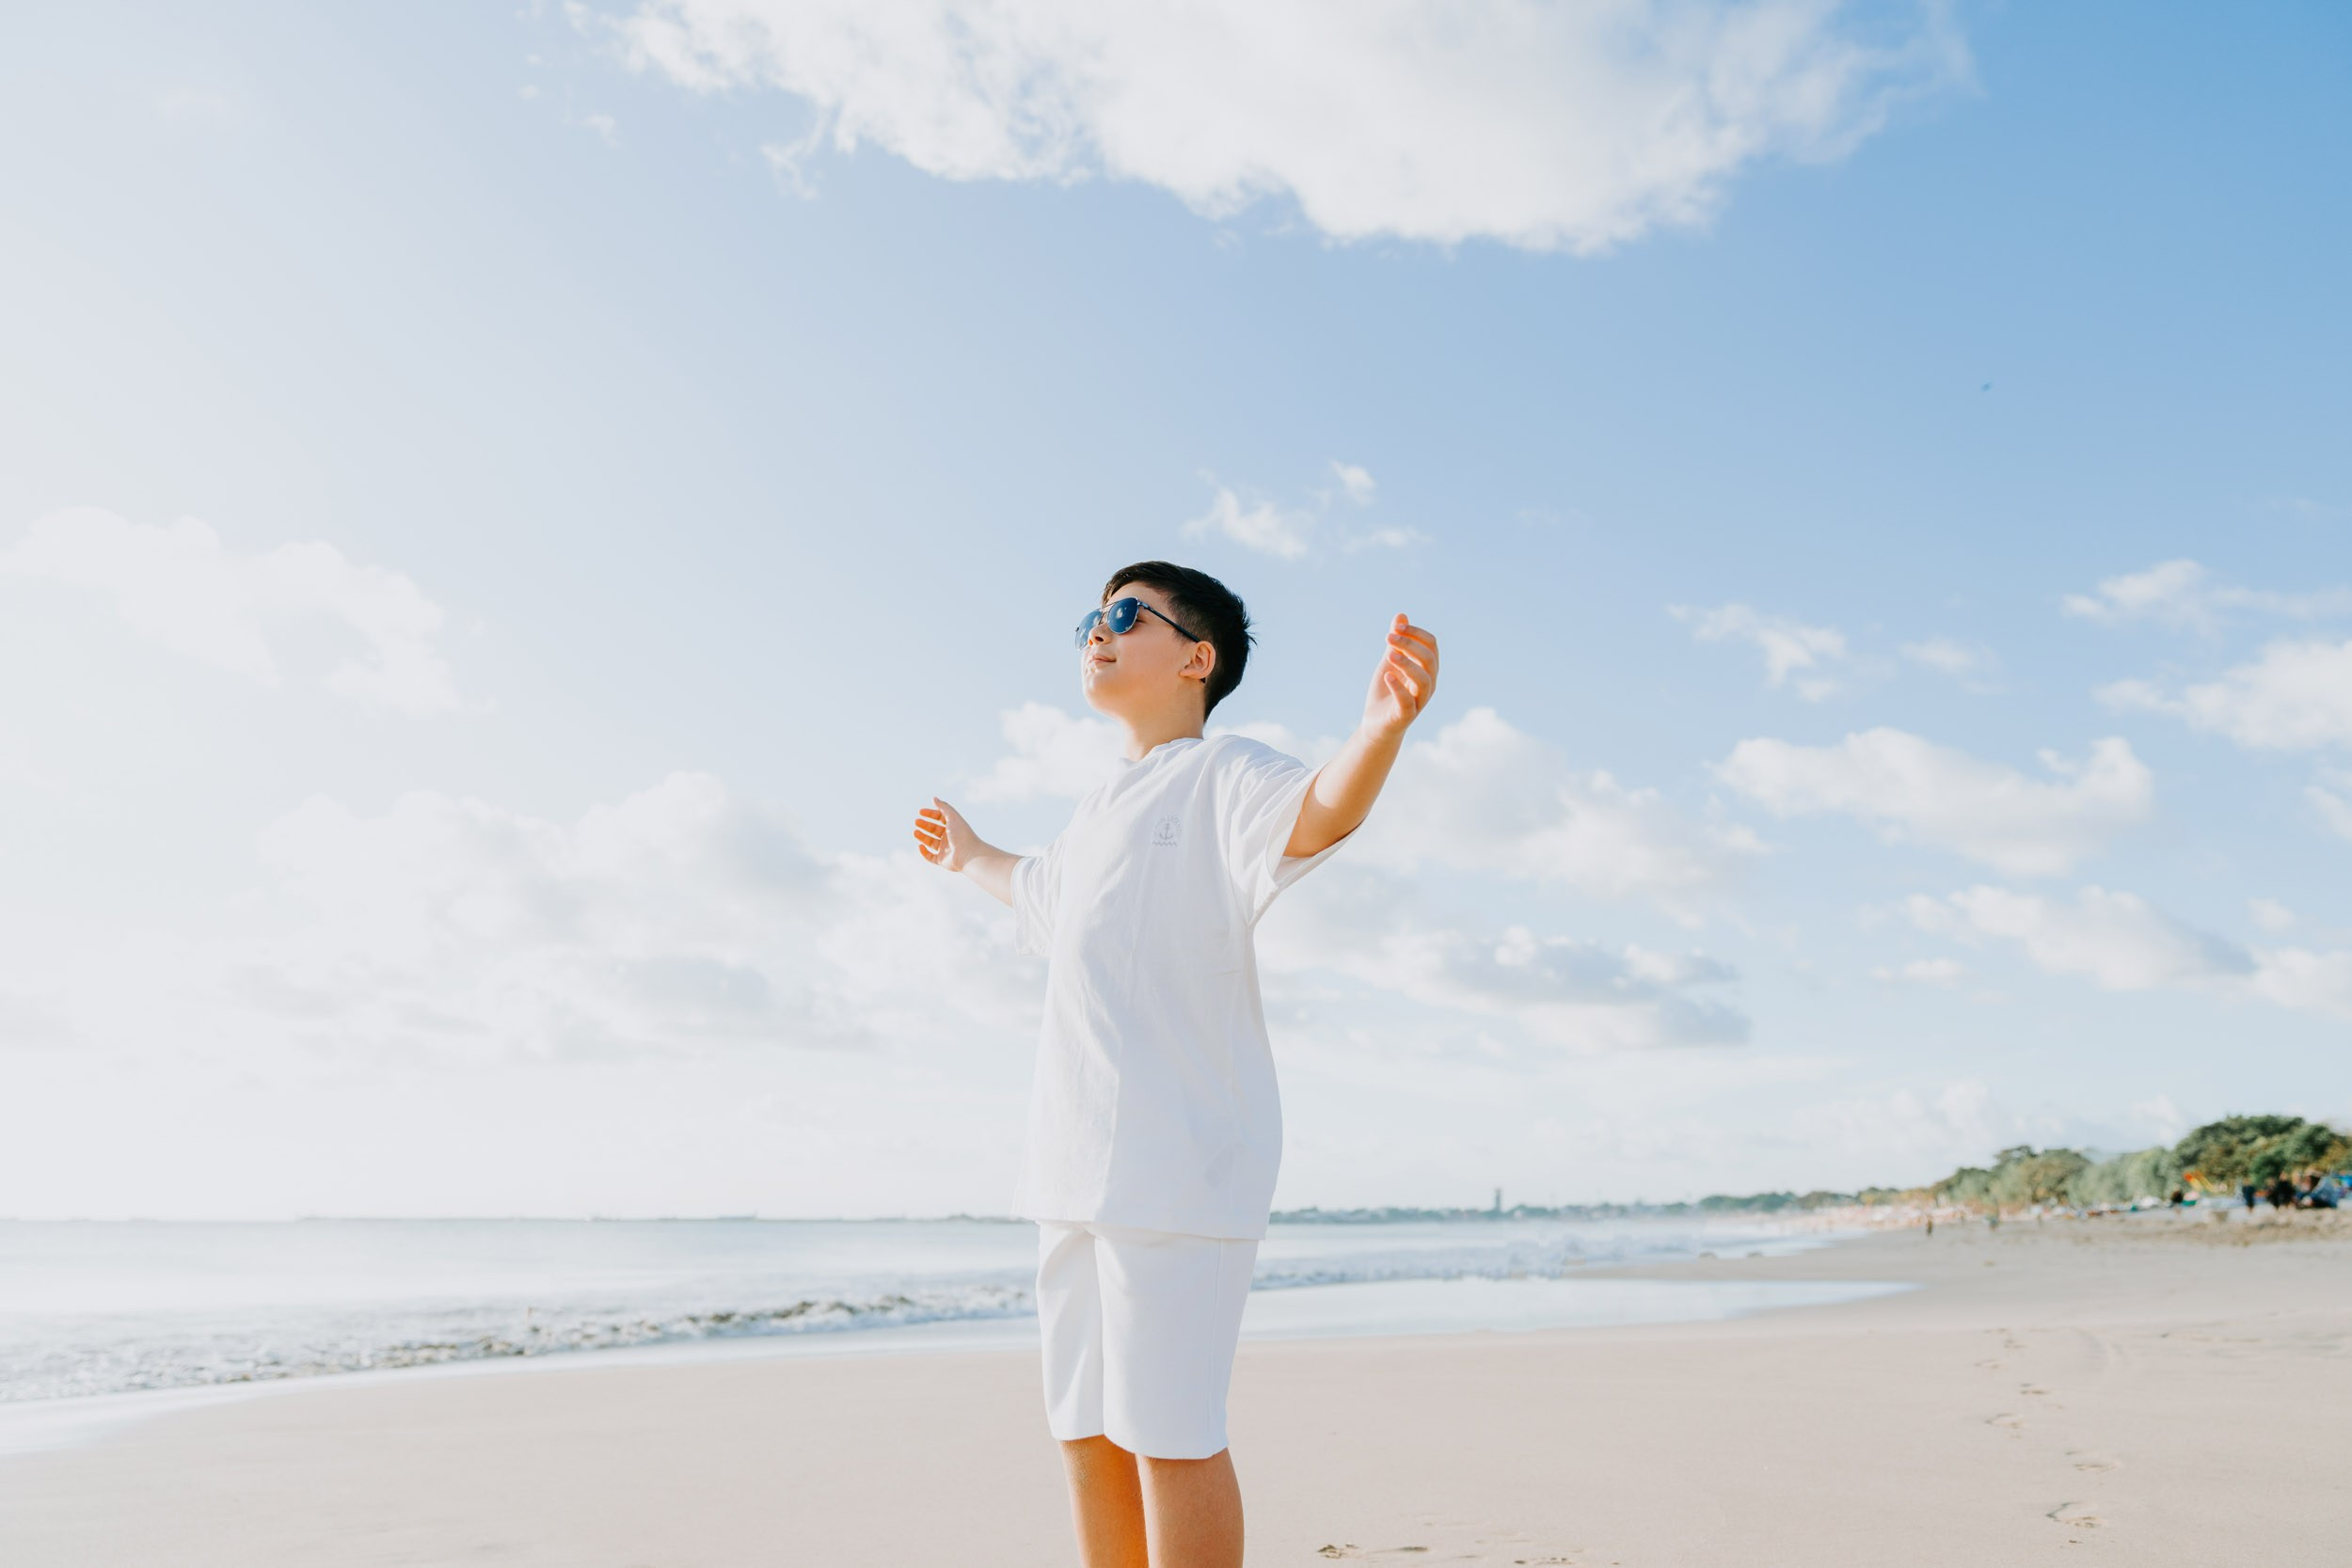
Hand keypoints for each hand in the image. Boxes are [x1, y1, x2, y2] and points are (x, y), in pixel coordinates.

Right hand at [912, 797, 981, 870]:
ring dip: (922, 836)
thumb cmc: (962, 834)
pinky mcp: (942, 860)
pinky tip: (920, 846)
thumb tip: (934, 798)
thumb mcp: (952, 817)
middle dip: (925, 825)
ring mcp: (945, 849)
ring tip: (915, 832)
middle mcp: (949, 837)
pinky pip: (930, 856)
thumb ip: (943, 807)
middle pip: (934, 829)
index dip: (930, 814)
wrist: (968, 854)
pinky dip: (924, 852)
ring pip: (930, 842)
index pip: (940, 818)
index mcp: (953, 826)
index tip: (920, 812)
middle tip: (916, 822)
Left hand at [1363, 612, 1437, 738]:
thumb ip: (1397, 642)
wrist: (1376, 724)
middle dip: (1409, 644)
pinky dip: (1398, 687)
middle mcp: (1428, 684)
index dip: (1416, 633)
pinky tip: (1387, 675)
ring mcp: (1419, 701)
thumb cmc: (1387, 690)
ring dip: (1407, 664)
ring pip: (1423, 680)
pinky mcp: (1405, 715)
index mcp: (1427, 669)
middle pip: (1428, 659)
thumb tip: (1401, 615)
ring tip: (1389, 654)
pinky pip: (1407, 701)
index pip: (1431, 645)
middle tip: (1388, 637)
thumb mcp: (1390, 662)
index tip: (1397, 627)